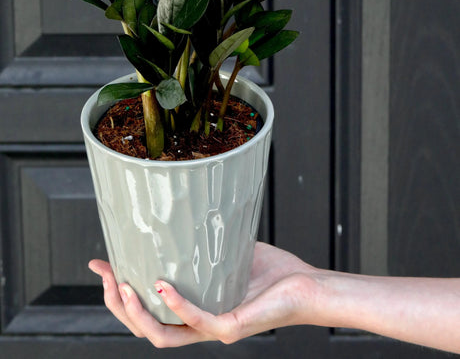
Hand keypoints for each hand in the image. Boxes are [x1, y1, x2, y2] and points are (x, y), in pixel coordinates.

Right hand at [88, 242, 321, 346]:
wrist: (308, 287)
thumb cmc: (272, 272)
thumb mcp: (227, 252)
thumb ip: (202, 243)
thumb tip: (180, 215)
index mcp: (195, 311)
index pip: (147, 311)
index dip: (118, 294)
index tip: (99, 265)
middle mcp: (200, 326)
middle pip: (145, 327)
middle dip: (118, 304)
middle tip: (107, 273)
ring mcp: (215, 330)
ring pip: (161, 336)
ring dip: (136, 313)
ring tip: (124, 285)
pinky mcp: (232, 327)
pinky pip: (197, 322)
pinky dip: (175, 305)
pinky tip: (161, 286)